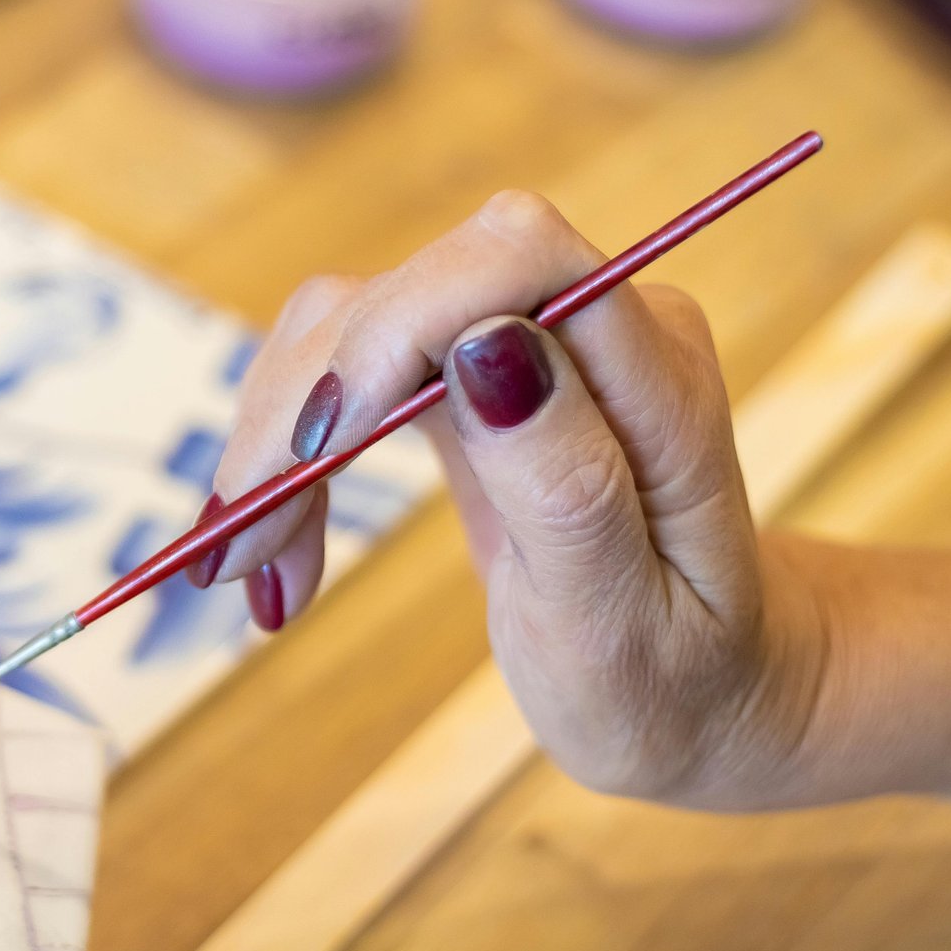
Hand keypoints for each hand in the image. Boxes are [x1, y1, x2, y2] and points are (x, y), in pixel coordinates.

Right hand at [205, 190, 830, 809]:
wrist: (709, 692)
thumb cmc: (679, 680)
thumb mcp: (622, 621)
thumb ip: (566, 479)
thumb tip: (485, 339)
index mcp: (654, 373)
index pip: (513, 258)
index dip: (397, 327)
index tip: (319, 454)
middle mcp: (590, 326)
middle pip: (403, 292)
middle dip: (305, 412)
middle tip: (241, 560)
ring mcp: (525, 339)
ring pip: (350, 324)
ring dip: (277, 438)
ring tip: (247, 570)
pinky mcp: (469, 368)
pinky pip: (349, 370)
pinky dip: (292, 452)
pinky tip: (273, 544)